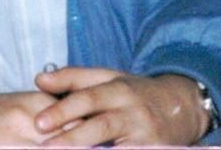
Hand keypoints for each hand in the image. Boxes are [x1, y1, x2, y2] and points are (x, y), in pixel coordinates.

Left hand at [33, 67, 207, 146]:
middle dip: (72, 139)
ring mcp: (146, 136)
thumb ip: (73, 78)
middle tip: (46, 148)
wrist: (182, 107)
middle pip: (101, 126)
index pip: (88, 98)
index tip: (38, 122)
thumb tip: (39, 79)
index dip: (63, 110)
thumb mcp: (109, 78)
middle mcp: (133, 113)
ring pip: (117, 149)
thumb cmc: (135, 94)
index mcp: (119, 90)